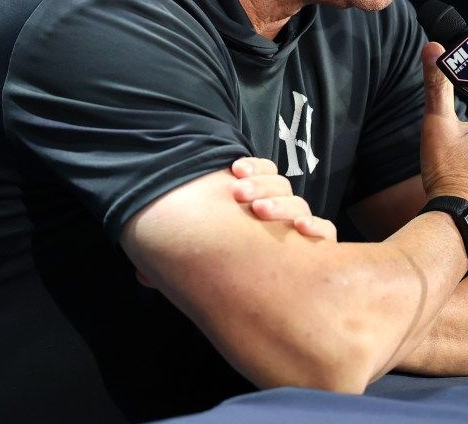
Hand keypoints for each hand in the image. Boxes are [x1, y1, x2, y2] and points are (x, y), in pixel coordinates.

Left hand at [133, 157, 336, 287]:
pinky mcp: (317, 251)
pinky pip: (325, 233)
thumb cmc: (228, 266)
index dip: (252, 168)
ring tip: (260, 211)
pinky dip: (316, 227)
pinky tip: (302, 230)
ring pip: (299, 203)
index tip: (233, 171)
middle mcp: (280, 210)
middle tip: (239, 194)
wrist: (270, 300)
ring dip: (281, 203)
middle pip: (279, 184)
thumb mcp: (200, 258)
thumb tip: (142, 275)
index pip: (263, 171)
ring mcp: (299, 228)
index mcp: (256, 200)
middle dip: (260, 184)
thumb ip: (177, 260)